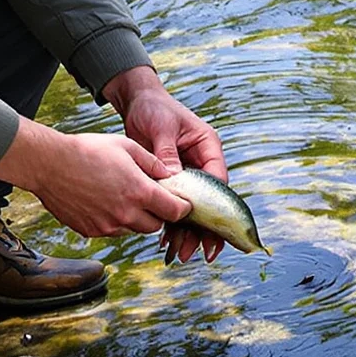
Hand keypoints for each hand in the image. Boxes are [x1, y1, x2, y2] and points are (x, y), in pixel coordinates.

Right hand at [0, 118, 190, 241]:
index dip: (181, 208)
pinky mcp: (92, 231)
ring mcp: (108, 225)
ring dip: (137, 218)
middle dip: (158, 213)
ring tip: (125, 197)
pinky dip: (116, 221)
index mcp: (140, 192)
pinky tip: (106, 202)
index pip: (174, 212)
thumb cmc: (87, 150)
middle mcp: (126, 214)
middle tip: (153, 198)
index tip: (181, 203)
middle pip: (156, 225)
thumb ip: (152, 163)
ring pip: (134, 229)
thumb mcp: (126, 146)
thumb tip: (169, 174)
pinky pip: (113, 231)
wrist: (50, 164)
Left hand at [102, 65, 229, 264]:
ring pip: (192, 207)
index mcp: (208, 147)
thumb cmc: (154, 109)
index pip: (218, 180)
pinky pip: (174, 204)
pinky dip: (171, 222)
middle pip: (208, 201)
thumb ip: (167, 154)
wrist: (136, 103)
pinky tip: (166, 241)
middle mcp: (201, 162)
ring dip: (188, 231)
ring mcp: (187, 172)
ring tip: (181, 253)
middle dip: (205, 228)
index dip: (217, 207)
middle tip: (200, 252)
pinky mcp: (170, 179)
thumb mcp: (161, 128)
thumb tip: (172, 179)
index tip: (213, 229)